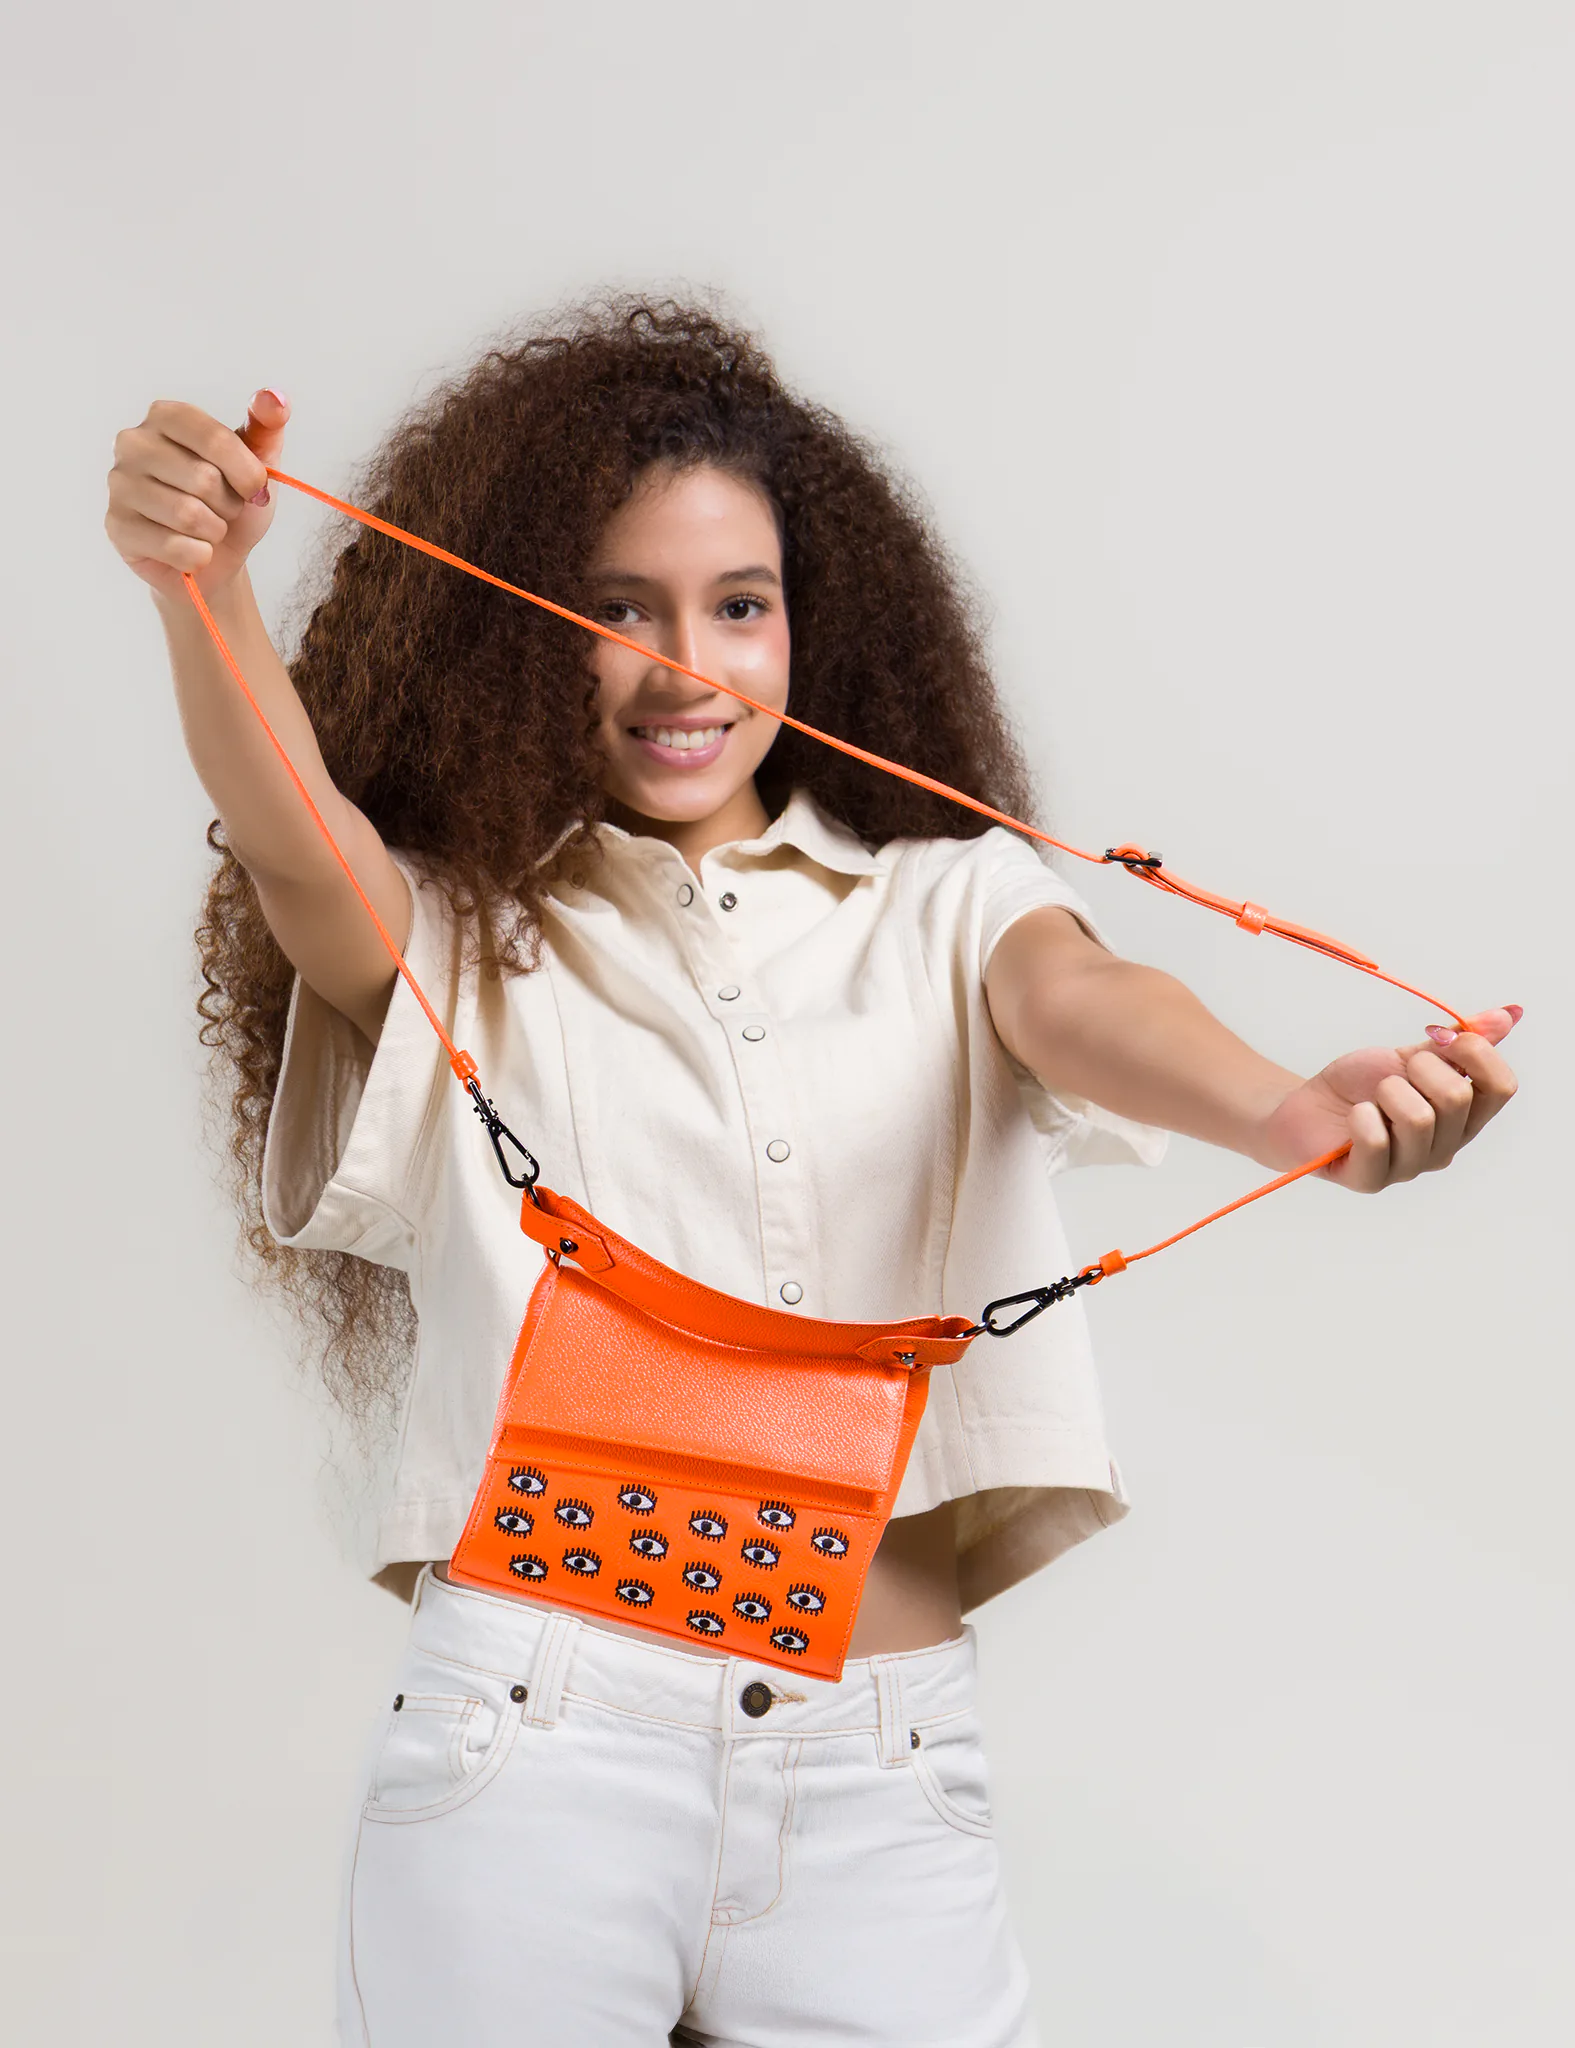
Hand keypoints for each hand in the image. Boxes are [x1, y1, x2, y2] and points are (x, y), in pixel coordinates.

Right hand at [105, 389, 291, 604]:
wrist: (217, 559)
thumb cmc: (231, 503)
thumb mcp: (258, 464)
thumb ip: (267, 427)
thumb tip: (275, 397)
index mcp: (167, 416)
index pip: (215, 438)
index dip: (246, 473)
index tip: (256, 490)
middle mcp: (133, 442)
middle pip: (203, 479)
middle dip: (228, 505)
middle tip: (222, 510)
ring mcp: (119, 483)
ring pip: (188, 515)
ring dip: (214, 532)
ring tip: (207, 529)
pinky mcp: (116, 525)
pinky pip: (175, 547)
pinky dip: (197, 556)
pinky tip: (190, 550)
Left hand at [1255, 1005, 1521, 1190]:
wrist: (1304, 1106)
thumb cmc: (1359, 1086)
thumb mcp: (1409, 1056)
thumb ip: (1457, 1042)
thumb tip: (1511, 1013)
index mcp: (1465, 1117)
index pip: (1501, 1087)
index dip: (1474, 1052)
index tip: (1437, 1037)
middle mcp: (1446, 1147)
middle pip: (1458, 1098)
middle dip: (1418, 1069)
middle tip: (1391, 1074)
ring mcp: (1410, 1168)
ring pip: (1419, 1119)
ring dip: (1387, 1092)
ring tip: (1372, 1098)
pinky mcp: (1370, 1180)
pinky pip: (1378, 1142)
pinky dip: (1362, 1117)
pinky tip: (1355, 1116)